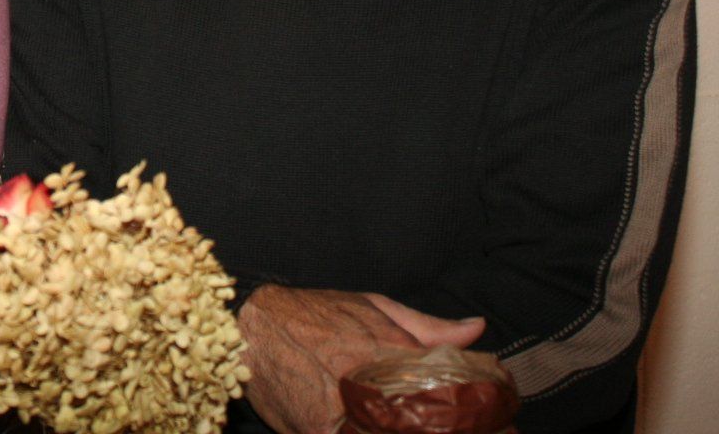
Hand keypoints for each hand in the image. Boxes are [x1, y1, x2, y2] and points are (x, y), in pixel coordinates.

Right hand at [237, 286, 484, 433]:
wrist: (249, 326)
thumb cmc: (313, 313)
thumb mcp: (373, 306)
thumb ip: (427, 326)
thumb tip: (477, 330)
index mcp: (392, 351)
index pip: (449, 391)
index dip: (466, 410)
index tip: (478, 419)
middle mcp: (368, 384)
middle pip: (418, 424)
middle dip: (430, 426)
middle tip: (443, 426)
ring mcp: (342, 413)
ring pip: (384, 433)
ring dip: (395, 431)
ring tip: (398, 424)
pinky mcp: (317, 432)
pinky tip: (365, 429)